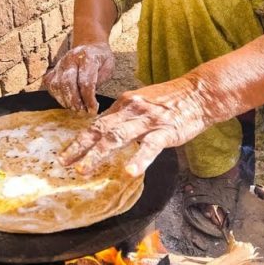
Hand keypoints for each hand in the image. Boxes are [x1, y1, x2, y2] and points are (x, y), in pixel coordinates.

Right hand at [43, 42, 115, 113]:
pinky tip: (67, 101)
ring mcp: (60, 63)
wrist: (90, 45)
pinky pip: (50, 85)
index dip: (89, 99)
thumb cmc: (101, 59)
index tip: (93, 110)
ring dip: (66, 100)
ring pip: (57, 85)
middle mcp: (71, 58)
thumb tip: (89, 97)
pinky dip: (57, 96)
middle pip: (68, 83)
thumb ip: (99, 80)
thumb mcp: (108, 66)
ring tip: (75, 108)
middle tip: (82, 111)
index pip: (85, 82)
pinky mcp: (53, 69)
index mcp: (87, 56)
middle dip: (75, 101)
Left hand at [59, 76, 217, 176]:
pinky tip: (129, 172)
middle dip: (79, 147)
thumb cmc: (172, 100)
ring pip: (117, 138)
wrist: (200, 93)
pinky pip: (149, 147)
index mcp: (125, 103)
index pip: (97, 124)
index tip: (66, 154)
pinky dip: (138, 159)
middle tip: (64, 163)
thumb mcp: (143, 102)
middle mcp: (131, 110)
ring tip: (84, 170)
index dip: (80, 140)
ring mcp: (148, 121)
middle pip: (100, 130)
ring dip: (97, 154)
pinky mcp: (165, 131)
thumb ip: (126, 116)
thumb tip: (108, 132)